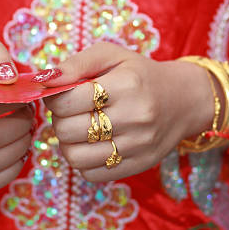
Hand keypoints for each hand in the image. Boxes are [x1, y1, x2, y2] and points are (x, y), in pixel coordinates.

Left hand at [40, 42, 211, 181]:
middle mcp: (134, 117)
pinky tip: (93, 145)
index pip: (67, 101)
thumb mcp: (111, 55)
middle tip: (71, 112)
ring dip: (68, 144)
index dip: (54, 99)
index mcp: (126, 85)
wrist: (185, 101)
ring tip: (79, 130)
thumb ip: (75, 64)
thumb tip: (43, 80)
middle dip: (60, 120)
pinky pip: (90, 174)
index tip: (62, 95)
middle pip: (67, 131)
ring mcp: (137, 146)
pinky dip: (84, 161)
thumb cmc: (139, 74)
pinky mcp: (138, 166)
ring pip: (75, 157)